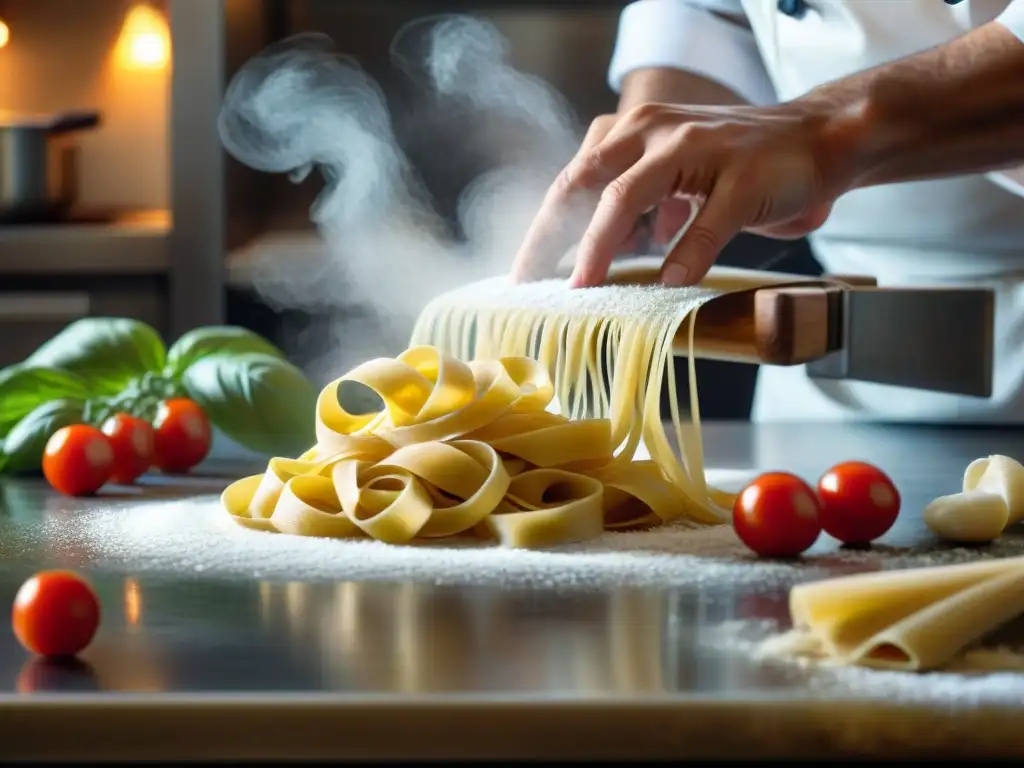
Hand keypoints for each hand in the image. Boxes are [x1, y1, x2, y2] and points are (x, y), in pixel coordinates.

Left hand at [512, 101, 854, 286]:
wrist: (817, 136)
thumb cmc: (736, 161)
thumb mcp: (671, 175)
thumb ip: (633, 205)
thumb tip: (593, 253)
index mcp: (632, 131)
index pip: (572, 180)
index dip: (543, 227)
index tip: (522, 271)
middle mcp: (654, 131)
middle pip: (584, 184)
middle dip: (551, 236)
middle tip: (530, 281)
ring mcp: (697, 150)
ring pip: (628, 197)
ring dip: (599, 246)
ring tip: (583, 287)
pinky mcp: (741, 175)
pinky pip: (704, 223)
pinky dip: (684, 257)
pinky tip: (668, 285)